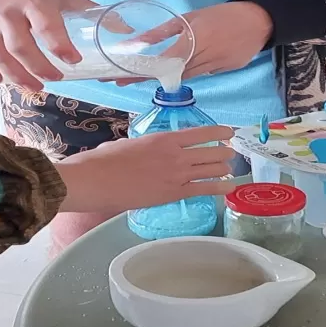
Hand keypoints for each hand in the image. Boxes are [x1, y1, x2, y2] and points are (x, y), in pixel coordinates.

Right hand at [0, 0, 95, 89]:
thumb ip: (83, 10)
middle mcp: (6, 11)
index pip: (46, 25)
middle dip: (38, 68)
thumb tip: (123, 28)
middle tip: (54, 80)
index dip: (60, 45)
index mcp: (32, 1)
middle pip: (20, 48)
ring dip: (16, 77)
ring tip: (32, 87)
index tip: (73, 60)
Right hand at [55, 126, 235, 213]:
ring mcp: (176, 175)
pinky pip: (202, 189)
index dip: (218, 132)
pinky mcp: (172, 194)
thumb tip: (148, 152)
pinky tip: (229, 187)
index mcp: (164, 139)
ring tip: (230, 168)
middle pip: (211, 151)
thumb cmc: (104, 160)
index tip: (228, 132)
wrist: (95, 180)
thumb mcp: (129, 144)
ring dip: (223, 168)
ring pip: (211, 169)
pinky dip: (218, 188)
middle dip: (223, 152)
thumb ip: (146, 148)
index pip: (200, 132)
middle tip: (229, 153)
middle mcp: (175, 155)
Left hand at [122, 2, 271, 84]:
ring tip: (145, 75)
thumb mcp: (190, 17)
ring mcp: (215, 67)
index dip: (141, 73)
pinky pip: (200, 74)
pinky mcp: (223, 71)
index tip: (121, 79)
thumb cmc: (222, 14)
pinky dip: (187, 72)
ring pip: (185, 77)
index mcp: (195, 39)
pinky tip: (179, 69)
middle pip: (170, 74)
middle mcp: (203, 56)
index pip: (162, 62)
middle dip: (147, 77)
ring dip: (166, 77)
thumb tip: (138, 42)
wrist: (260, 21)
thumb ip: (164, 31)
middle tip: (124, 79)